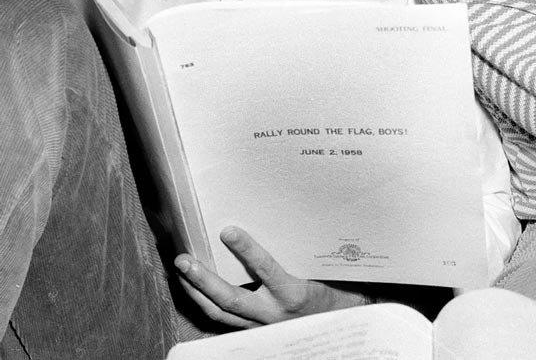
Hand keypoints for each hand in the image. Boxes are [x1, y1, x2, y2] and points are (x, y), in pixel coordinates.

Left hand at [174, 226, 365, 327]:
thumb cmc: (331, 289)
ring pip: (221, 313)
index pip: (266, 269)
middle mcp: (274, 313)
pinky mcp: (255, 331)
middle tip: (184, 260)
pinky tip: (194, 290)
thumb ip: (298, 250)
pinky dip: (206, 304)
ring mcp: (262, 326)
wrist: (339, 323)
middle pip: (231, 299)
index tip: (228, 231)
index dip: (247, 250)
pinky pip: (225, 320)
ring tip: (182, 272)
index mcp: (294, 293)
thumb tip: (276, 216)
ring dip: (197, 293)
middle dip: (204, 280)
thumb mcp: (319, 269)